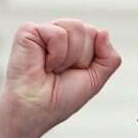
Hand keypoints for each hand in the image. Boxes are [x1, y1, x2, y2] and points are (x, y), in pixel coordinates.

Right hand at [0, 19, 121, 137]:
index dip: (91, 58)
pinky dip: (55, 55)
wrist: (36, 110)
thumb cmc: (60, 98)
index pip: (96, 35)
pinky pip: (58, 34)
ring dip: (68, 57)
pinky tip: (42, 65)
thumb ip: (109, 58)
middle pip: (88, 30)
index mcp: (73, 42)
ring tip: (52, 69)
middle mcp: (59, 33)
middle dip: (81, 57)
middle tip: (61, 73)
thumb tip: (104, 31)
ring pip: (76, 28)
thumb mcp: (95, 80)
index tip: (75, 73)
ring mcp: (43, 30)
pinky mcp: (28, 30)